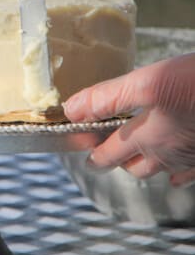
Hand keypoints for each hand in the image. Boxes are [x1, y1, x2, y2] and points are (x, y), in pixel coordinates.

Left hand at [64, 54, 194, 187]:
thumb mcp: (147, 83)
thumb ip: (107, 98)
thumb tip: (72, 111)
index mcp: (147, 137)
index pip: (109, 152)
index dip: (92, 151)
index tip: (81, 147)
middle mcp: (169, 153)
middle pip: (133, 165)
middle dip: (114, 159)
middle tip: (102, 151)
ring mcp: (193, 156)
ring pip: (160, 169)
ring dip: (143, 163)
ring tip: (133, 155)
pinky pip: (189, 171)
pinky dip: (176, 171)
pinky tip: (175, 171)